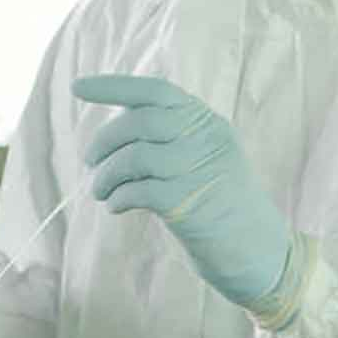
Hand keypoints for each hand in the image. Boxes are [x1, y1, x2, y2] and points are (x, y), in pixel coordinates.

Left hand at [76, 75, 292, 308]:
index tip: (77, 86)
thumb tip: (111, 133)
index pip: (156, 91)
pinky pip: (138, 191)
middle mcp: (206, 139)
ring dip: (106, 176)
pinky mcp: (189, 204)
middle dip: (104, 140)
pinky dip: (118, 198)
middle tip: (91, 161)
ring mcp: (200, 170)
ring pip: (134, 157)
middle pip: (139, 122)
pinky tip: (116, 207)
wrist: (259, 251)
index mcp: (207, 122)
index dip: (113, 86)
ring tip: (101, 192)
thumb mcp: (201, 159)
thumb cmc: (219, 205)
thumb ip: (168, 140)